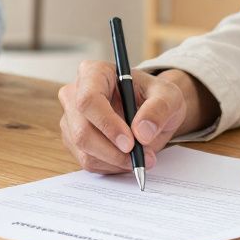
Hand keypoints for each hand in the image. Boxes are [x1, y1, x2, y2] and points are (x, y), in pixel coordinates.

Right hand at [57, 63, 217, 173]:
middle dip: (113, 151)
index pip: (88, 99)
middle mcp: (75, 94)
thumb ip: (159, 109)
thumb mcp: (169, 96)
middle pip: (82, 131)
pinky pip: (89, 162)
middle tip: (141, 157)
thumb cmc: (156, 96)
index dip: (107, 124)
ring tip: (141, 157)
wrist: (151, 110)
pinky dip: (111, 166)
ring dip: (115, 161)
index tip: (130, 143)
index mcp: (94, 73)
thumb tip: (142, 133)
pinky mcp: (74, 141)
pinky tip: (127, 158)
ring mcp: (71, 119)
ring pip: (85, 151)